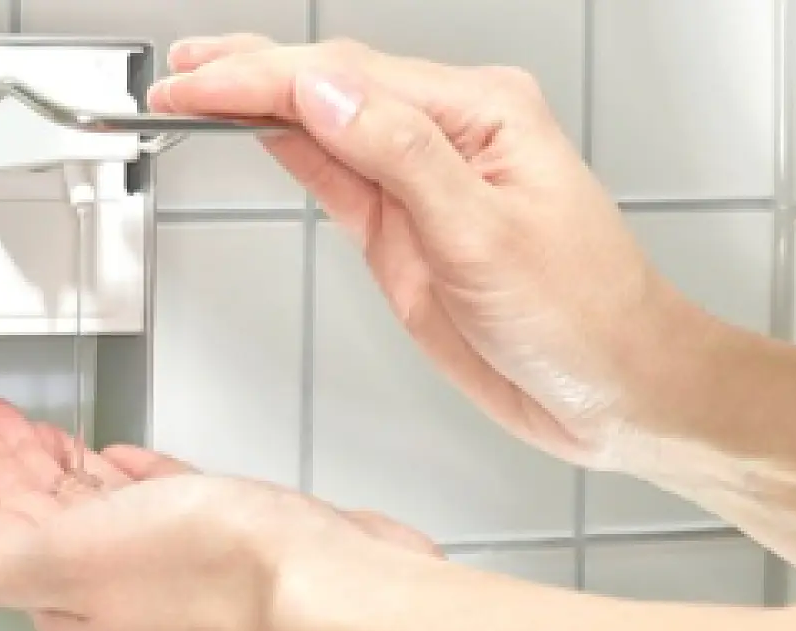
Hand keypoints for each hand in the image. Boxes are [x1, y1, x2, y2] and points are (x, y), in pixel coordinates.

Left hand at [0, 399, 437, 630]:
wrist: (329, 588)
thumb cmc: (220, 576)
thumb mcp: (76, 556)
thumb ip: (14, 554)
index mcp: (75, 619)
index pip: (8, 539)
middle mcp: (124, 616)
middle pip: (52, 528)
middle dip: (21, 469)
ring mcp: (182, 592)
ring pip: (106, 520)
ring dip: (71, 471)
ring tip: (48, 434)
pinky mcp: (236, 565)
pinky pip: (168, 516)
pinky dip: (140, 484)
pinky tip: (132, 465)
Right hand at [150, 36, 711, 467]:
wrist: (618, 391)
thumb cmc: (587, 316)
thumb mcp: (486, 235)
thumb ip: (401, 156)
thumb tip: (326, 95)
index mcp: (480, 114)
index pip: (345, 78)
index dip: (258, 77)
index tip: (193, 80)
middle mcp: (452, 134)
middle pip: (330, 84)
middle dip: (246, 75)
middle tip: (176, 75)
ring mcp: (426, 181)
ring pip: (328, 123)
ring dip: (258, 104)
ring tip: (195, 86)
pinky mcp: (409, 229)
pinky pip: (339, 174)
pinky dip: (290, 148)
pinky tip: (257, 130)